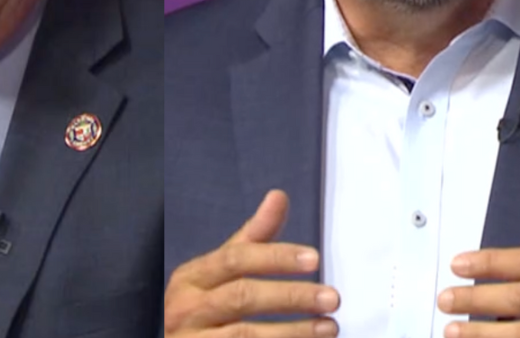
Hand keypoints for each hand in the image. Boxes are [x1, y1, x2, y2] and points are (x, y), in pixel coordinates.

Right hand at [163, 190, 340, 336]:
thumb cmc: (202, 305)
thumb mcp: (219, 271)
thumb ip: (253, 238)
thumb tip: (279, 196)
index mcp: (192, 277)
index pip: (236, 259)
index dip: (276, 257)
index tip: (315, 258)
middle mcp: (186, 308)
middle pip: (242, 297)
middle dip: (290, 296)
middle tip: (332, 298)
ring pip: (245, 335)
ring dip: (292, 332)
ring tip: (329, 327)